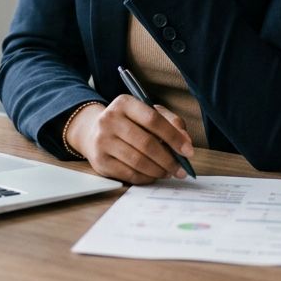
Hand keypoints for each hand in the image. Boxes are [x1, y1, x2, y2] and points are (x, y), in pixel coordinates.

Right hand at [65, 95, 194, 184]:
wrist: (93, 132)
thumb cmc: (128, 122)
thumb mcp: (147, 113)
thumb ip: (170, 122)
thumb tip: (186, 141)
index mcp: (124, 103)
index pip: (153, 119)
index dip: (173, 136)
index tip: (188, 151)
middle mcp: (109, 119)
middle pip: (146, 143)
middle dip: (169, 159)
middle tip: (181, 169)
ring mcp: (102, 141)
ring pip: (138, 161)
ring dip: (159, 170)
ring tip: (169, 172)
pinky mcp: (100, 161)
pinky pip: (129, 174)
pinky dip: (146, 177)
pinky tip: (153, 175)